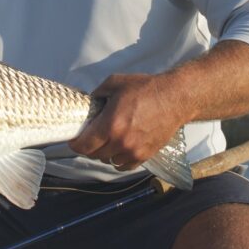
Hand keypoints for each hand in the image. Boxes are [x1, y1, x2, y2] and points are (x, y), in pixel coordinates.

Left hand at [68, 73, 187, 170]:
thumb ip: (97, 93)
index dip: (75, 144)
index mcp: (110, 124)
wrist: (174, 98)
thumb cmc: (145, 88)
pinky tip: (119, 149)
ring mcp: (133, 151)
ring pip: (109, 160)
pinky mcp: (145, 155)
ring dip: (105, 153)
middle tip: (91, 137)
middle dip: (89, 147)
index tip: (74, 140)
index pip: (84, 145)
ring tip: (107, 141)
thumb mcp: (115, 82)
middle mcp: (120, 142)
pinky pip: (124, 166)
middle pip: (94, 155)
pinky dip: (118, 160)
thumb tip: (88, 103)